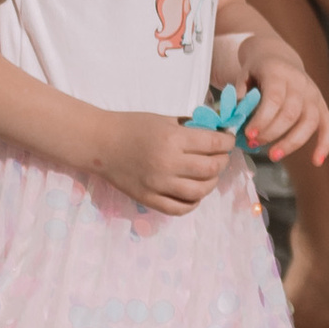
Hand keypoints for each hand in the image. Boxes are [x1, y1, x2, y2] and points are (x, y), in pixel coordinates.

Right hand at [94, 113, 235, 216]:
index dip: (227, 142)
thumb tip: (217, 132)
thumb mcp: (164, 119)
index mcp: (173, 139)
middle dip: (222, 161)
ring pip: (200, 191)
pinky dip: (193, 202)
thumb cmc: (132, 126)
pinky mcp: (149, 199)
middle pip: (211, 169)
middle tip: (220, 157)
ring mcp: (158, 184)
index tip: (228, 140)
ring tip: (209, 175)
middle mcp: (168, 163)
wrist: (100, 143)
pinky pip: (180, 208)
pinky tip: (194, 193)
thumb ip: (190, 128)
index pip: (214, 144)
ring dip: (211, 182)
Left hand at [233, 36, 328, 165]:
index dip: (262, 119)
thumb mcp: (244, 76)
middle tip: (254, 144)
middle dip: (272, 133)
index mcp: (279, 72)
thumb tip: (236, 123)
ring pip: (310, 122)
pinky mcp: (322, 105)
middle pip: (291, 113)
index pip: (274, 99)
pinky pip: (328, 126)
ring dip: (292, 142)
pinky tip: (317, 161)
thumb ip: (241, 98)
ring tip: (273, 156)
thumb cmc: (257, 71)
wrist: (277, 55)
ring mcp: (313, 94)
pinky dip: (325, 144)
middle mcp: (300, 83)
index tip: (249, 134)